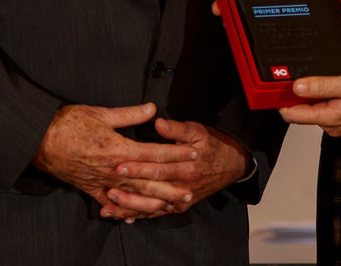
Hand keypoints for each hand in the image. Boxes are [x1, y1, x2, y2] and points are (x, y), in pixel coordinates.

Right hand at [32, 103, 198, 221]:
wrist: (40, 140)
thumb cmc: (69, 124)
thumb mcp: (101, 113)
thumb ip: (130, 114)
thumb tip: (152, 109)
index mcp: (119, 149)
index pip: (154, 154)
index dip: (176, 154)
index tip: (192, 155)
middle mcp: (113, 170)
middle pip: (149, 181)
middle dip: (171, 186)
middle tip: (190, 192)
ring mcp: (102, 182)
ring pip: (133, 196)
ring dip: (153, 202)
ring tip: (169, 206)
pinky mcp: (89, 188)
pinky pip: (109, 204)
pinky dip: (122, 211)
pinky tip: (133, 217)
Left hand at [106, 118, 249, 216]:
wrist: (232, 164)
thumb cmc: (213, 144)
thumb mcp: (198, 131)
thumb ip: (177, 129)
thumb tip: (159, 123)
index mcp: (186, 166)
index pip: (158, 167)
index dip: (138, 167)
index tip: (120, 165)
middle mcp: (183, 185)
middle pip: (152, 189)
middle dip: (129, 191)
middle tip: (108, 189)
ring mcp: (181, 199)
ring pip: (152, 207)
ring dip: (130, 208)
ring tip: (109, 207)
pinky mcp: (180, 206)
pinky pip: (158, 214)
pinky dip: (141, 216)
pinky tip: (124, 217)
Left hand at [278, 70, 340, 136]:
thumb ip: (322, 86)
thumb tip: (297, 87)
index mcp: (329, 119)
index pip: (293, 115)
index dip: (282, 100)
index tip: (276, 86)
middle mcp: (333, 126)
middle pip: (304, 111)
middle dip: (299, 95)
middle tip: (297, 74)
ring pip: (318, 109)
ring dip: (316, 94)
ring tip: (318, 77)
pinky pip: (331, 108)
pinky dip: (328, 97)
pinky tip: (335, 85)